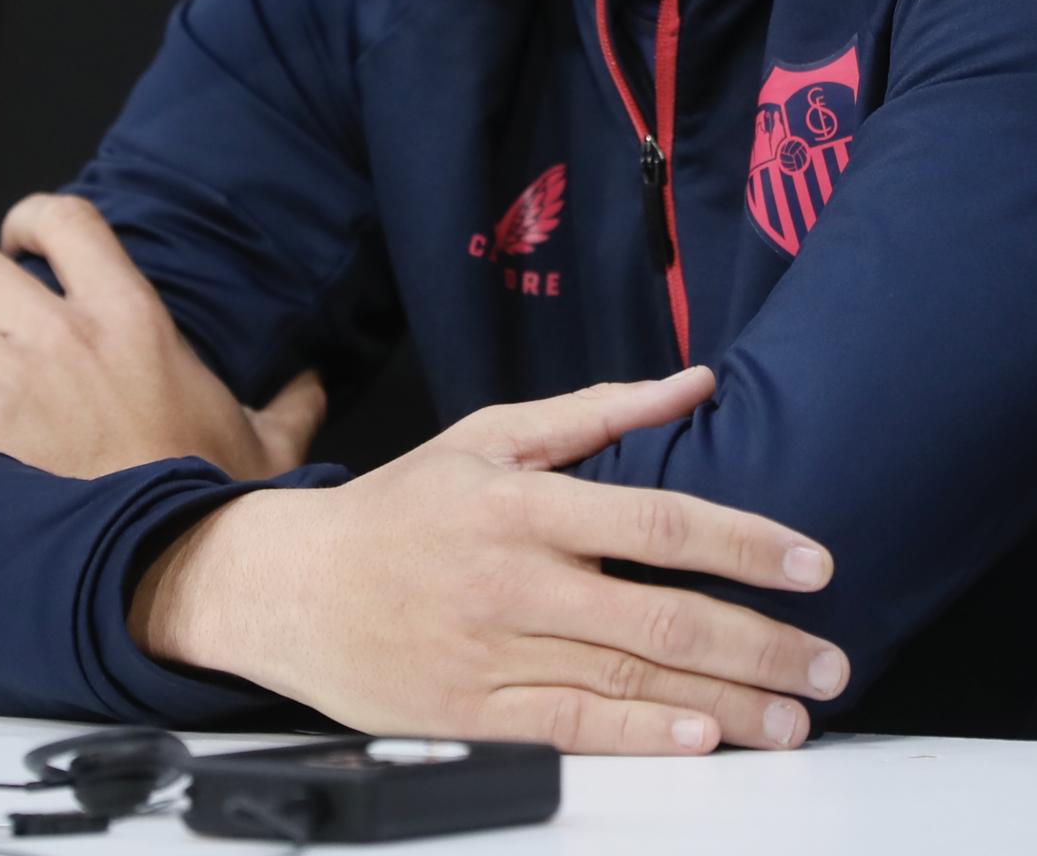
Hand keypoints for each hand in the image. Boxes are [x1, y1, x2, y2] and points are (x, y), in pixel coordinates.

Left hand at [0, 194, 326, 481]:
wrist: (175, 564)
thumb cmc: (215, 503)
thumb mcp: (268, 443)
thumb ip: (289, 404)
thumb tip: (312, 383)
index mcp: (134, 318)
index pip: (67, 220)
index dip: (28, 218)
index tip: (16, 244)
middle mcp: (67, 336)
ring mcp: (17, 382)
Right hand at [131, 368, 847, 755]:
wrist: (293, 587)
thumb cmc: (402, 506)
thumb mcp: (490, 434)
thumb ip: (597, 410)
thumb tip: (693, 383)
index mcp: (523, 501)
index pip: (658, 523)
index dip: (745, 544)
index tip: (812, 563)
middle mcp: (515, 578)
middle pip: (661, 617)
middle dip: (761, 643)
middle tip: (831, 660)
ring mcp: (495, 652)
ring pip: (632, 681)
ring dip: (728, 704)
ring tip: (796, 716)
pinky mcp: (476, 712)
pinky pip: (576, 728)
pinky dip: (646, 738)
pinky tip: (705, 742)